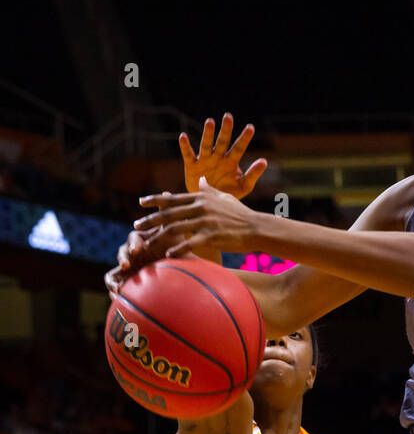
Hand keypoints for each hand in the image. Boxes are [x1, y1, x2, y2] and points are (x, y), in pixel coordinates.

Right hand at [104, 225, 176, 296]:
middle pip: (124, 250)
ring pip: (117, 265)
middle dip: (126, 256)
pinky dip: (112, 286)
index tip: (138, 251)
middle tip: (130, 263)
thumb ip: (172, 219)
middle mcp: (133, 250)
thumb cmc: (177, 251)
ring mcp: (128, 263)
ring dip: (116, 272)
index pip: (136, 238)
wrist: (176, 267)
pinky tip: (116, 295)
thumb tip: (166, 194)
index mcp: (144, 239)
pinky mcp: (124, 276)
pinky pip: (113, 280)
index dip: (135, 243)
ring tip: (118, 285)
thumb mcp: (177, 237)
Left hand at [134, 180, 261, 257]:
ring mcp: (205, 221)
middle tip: (136, 225)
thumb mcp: (224, 198)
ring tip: (147, 241)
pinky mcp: (212, 235)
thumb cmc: (241, 214)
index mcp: (201, 198)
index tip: (141, 203)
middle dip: (151, 219)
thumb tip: (201, 179)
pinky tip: (168, 254)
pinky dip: (178, 248)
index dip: (155, 201)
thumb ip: (209, 190)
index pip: (173, 198)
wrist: (257, 228)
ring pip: (176, 227)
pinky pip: (190, 242)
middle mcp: (200, 207)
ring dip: (158, 235)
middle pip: (169, 213)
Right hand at [179, 114, 266, 198]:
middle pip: (222, 141)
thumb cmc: (228, 193)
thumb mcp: (243, 186)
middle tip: (228, 117)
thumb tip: (264, 161)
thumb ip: (253, 174)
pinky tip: (183, 136)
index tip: (251, 127)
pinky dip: (185, 146)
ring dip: (208, 134)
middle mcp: (218, 157)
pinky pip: (188, 154)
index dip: (244, 138)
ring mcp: (205, 160)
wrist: (209, 206)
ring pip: (206, 145)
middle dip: (225, 130)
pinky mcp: (192, 165)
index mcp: (231, 161)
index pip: (239, 147)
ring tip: (210, 122)